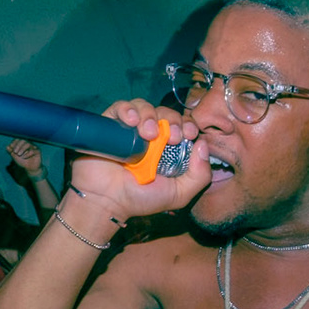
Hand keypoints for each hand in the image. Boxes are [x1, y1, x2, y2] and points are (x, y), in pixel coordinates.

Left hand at [5, 138, 44, 179]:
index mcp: (22, 144)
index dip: (14, 143)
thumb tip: (7, 146)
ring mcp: (33, 147)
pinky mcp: (38, 151)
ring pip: (28, 144)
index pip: (18, 139)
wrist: (29, 168)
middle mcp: (28, 144)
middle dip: (17, 146)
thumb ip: (11, 152)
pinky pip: (32, 150)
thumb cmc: (23, 161)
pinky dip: (27, 154)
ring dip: (22, 149)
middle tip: (15, 152)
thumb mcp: (15, 157)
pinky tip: (25, 157)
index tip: (11, 148)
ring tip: (19, 154)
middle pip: (23, 140)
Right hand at [66, 100, 208, 221]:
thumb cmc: (140, 199)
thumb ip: (199, 175)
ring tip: (147, 133)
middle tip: (171, 136)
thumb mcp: (179, 194)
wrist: (106, 202)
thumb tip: (203, 144)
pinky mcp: (110, 124)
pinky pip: (120, 107)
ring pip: (144, 106)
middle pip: (165, 113)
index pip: (182, 126)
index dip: (187, 125)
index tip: (189, 133)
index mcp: (167, 148)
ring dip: (150, 115)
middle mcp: (149, 135)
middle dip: (172, 120)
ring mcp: (129, 129)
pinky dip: (127, 109)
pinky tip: (131, 121)